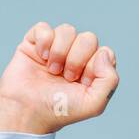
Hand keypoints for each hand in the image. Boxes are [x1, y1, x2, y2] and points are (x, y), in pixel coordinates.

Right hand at [0, 22, 119, 133]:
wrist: (28, 111)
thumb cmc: (60, 110)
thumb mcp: (94, 104)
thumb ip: (110, 80)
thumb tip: (103, 52)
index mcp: (92, 70)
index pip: (105, 52)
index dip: (94, 65)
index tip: (82, 82)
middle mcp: (76, 57)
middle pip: (88, 38)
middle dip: (77, 58)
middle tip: (66, 77)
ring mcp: (55, 49)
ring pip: (67, 30)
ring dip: (60, 52)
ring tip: (52, 70)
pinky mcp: (35, 44)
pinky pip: (44, 27)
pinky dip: (44, 41)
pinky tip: (40, 57)